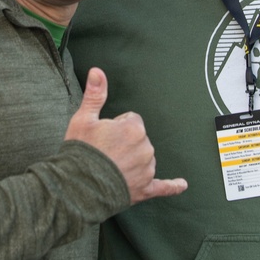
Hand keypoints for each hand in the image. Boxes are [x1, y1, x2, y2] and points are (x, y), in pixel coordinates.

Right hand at [65, 68, 187, 203]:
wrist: (77, 187)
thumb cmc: (81, 151)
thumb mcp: (84, 119)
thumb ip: (95, 94)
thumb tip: (97, 70)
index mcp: (134, 128)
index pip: (131, 120)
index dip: (116, 126)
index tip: (103, 136)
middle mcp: (146, 148)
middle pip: (139, 139)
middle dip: (124, 143)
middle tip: (104, 153)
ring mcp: (146, 170)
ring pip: (145, 158)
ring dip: (132, 161)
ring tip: (110, 168)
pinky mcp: (144, 188)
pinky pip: (163, 186)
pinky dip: (172, 186)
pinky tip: (182, 184)